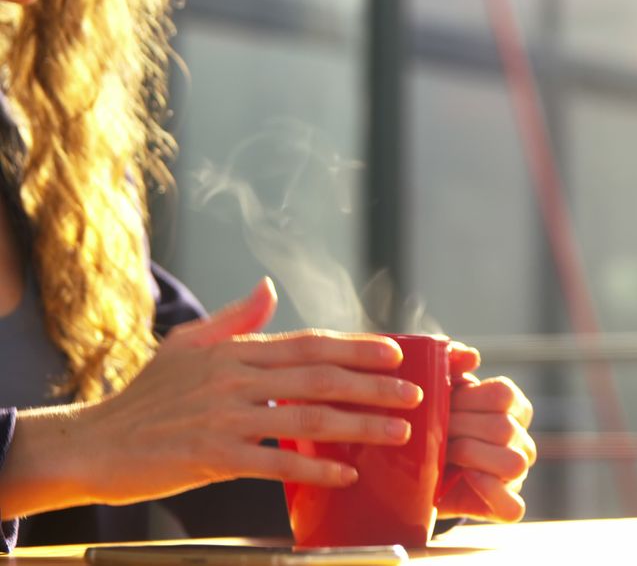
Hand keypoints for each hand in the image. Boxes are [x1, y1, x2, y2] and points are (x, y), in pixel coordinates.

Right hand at [0, 278, 422, 517]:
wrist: (94, 444)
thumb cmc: (145, 398)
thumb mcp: (186, 346)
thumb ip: (233, 320)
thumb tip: (268, 288)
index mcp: (236, 352)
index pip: (310, 344)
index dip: (356, 347)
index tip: (397, 352)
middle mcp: (236, 379)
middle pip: (320, 377)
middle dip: (374, 385)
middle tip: (415, 393)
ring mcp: (226, 417)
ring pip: (307, 417)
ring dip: (360, 425)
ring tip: (399, 431)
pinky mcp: (214, 456)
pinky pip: (276, 462)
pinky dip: (315, 468)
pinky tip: (348, 473)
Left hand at [437, 344, 535, 522]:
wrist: (417, 471)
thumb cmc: (434, 424)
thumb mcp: (440, 391)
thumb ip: (451, 365)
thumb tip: (471, 356)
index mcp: (513, 408)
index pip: (504, 394)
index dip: (469, 398)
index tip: (445, 403)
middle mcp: (522, 440)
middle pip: (503, 428)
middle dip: (460, 427)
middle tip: (435, 430)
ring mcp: (519, 474)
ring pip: (512, 464)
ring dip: (471, 455)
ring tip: (445, 453)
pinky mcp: (507, 505)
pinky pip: (512, 506)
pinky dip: (489, 491)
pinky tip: (466, 478)